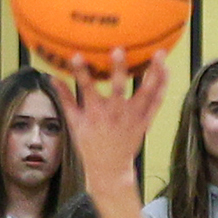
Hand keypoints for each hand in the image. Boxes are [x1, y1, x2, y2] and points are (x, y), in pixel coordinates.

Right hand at [43, 48, 168, 189]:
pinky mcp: (145, 122)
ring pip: (145, 93)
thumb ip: (65, 98)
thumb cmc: (90, 143)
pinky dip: (162, 86)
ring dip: (153, 73)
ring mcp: (132, 118)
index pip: (85, 88)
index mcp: (95, 113)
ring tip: (159, 53)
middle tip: (118, 50)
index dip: (81, 71)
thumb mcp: (74, 123)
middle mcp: (115, 114)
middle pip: (118, 88)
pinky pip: (156, 102)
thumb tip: (52, 77)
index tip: (77, 55)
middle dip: (118, 69)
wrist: (110, 168)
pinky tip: (165, 69)